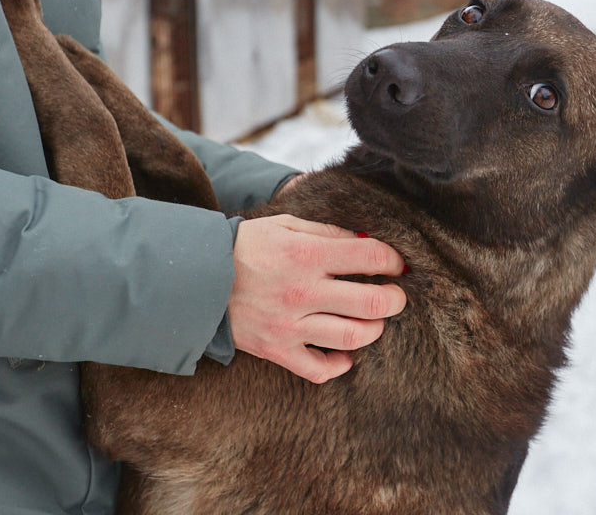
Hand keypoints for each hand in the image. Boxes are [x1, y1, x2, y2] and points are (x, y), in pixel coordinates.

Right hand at [229, 214, 405, 383]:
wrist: (197, 278)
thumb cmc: (247, 246)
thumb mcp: (287, 225)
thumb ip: (329, 232)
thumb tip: (366, 241)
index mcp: (307, 255)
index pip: (371, 257)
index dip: (394, 260)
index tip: (398, 264)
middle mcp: (303, 292)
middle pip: (372, 302)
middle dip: (395, 298)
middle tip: (397, 295)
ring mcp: (291, 325)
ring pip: (353, 337)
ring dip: (374, 328)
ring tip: (374, 319)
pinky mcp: (278, 350)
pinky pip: (319, 369)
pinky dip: (340, 364)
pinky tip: (346, 352)